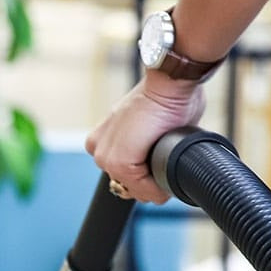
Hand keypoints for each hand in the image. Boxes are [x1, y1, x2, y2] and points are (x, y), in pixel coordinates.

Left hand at [85, 72, 205, 203]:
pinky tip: (170, 172)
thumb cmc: (170, 94)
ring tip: (171, 166)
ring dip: (156, 184)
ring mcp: (106, 156)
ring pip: (135, 189)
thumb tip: (169, 150)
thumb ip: (152, 139)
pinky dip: (159, 187)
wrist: (170, 81)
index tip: (165, 167)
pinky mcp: (119, 162)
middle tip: (170, 166)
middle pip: (129, 184)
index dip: (150, 176)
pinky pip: (143, 189)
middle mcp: (99, 148)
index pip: (126, 174)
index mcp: (105, 138)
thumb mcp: (155, 121)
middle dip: (152, 182)